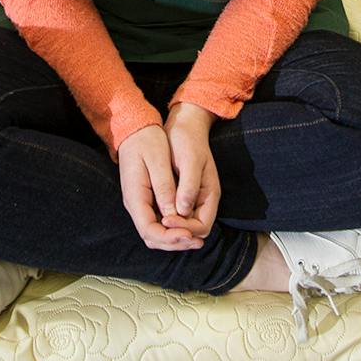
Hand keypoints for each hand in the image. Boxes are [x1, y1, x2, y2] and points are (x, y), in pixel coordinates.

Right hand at [118, 123, 200, 251]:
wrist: (136, 129)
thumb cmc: (147, 141)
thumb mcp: (158, 160)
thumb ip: (165, 188)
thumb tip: (176, 214)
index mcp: (135, 196)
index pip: (149, 231)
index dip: (170, 237)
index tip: (189, 235)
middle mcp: (135, 205)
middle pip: (152, 238)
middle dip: (175, 243)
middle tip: (197, 242)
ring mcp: (140, 204)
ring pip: (155, 234)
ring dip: (175, 239)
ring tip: (196, 238)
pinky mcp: (147, 200)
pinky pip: (158, 223)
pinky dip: (173, 229)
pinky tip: (189, 226)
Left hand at [163, 103, 217, 237]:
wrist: (183, 125)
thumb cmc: (188, 140)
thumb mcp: (190, 160)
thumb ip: (189, 186)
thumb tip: (182, 210)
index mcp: (210, 195)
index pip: (202, 227)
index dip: (185, 229)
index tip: (166, 220)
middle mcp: (202, 202)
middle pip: (192, 233)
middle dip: (175, 235)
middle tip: (156, 228)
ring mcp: (191, 201)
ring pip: (181, 228)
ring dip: (168, 231)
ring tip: (151, 225)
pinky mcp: (179, 196)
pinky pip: (173, 217)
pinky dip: (163, 221)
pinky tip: (150, 215)